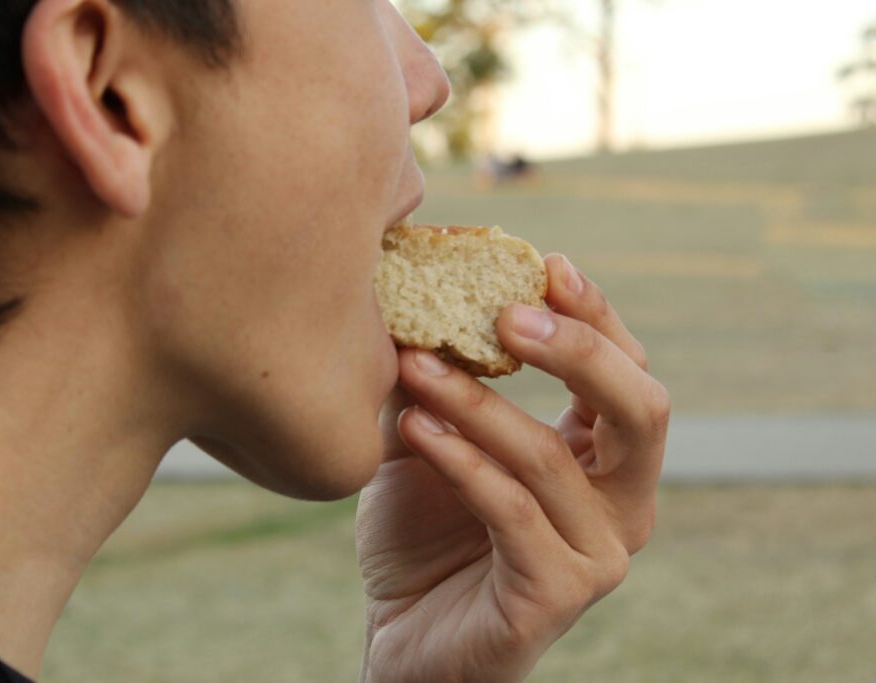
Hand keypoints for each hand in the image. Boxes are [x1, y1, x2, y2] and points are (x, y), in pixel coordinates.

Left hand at [356, 254, 668, 682]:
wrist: (402, 633)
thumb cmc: (423, 532)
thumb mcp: (429, 438)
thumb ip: (436, 378)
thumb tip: (411, 295)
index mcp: (605, 457)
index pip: (625, 370)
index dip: (596, 315)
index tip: (546, 265)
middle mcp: (622, 503)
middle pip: (640, 408)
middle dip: (577, 350)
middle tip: (504, 316)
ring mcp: (598, 553)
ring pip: (551, 457)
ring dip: (477, 404)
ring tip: (413, 366)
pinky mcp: (558, 593)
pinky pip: (511, 511)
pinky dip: (460, 462)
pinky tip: (412, 428)